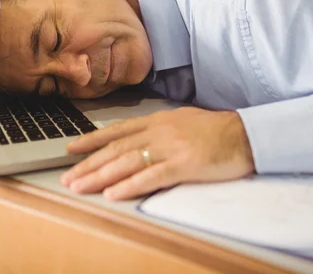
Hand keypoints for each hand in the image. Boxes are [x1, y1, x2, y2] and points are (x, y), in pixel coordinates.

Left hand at [60, 107, 254, 200]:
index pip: (116, 131)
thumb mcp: (180, 121)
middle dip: (88, 164)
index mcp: (156, 120)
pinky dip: (130, 185)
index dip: (91, 140)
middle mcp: (158, 131)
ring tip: (80, 187)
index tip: (70, 149)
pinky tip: (114, 194)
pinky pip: (151, 176)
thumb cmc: (214, 130)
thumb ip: (156, 129)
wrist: (245, 134)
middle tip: (68, 177)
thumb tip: (135, 139)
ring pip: (127, 162)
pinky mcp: (184, 164)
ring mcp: (170, 147)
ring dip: (100, 176)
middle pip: (115, 149)